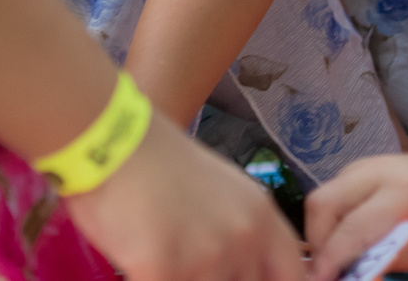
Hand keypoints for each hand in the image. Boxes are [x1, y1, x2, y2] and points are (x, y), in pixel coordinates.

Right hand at [67, 121, 303, 280]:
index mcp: (261, 218)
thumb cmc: (160, 164)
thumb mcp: (223, 190)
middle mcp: (242, 240)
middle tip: (193, 263)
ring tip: (163, 257)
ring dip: (181, 278)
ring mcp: (206, 259)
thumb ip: (243, 233)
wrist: (113, 140)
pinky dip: (146, 278)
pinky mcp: (164, 271)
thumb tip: (247, 270)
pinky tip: (139, 266)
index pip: (294, 276)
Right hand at [305, 149, 407, 280]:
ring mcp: (362, 166)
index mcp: (404, 192)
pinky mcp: (355, 169)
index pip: (354, 225)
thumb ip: (397, 258)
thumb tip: (358, 272)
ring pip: (321, 199)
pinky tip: (345, 242)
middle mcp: (375, 171)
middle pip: (323, 203)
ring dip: (320, 233)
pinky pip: (330, 197)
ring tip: (336, 261)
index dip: (333, 257)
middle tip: (327, 272)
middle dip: (316, 243)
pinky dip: (328, 223)